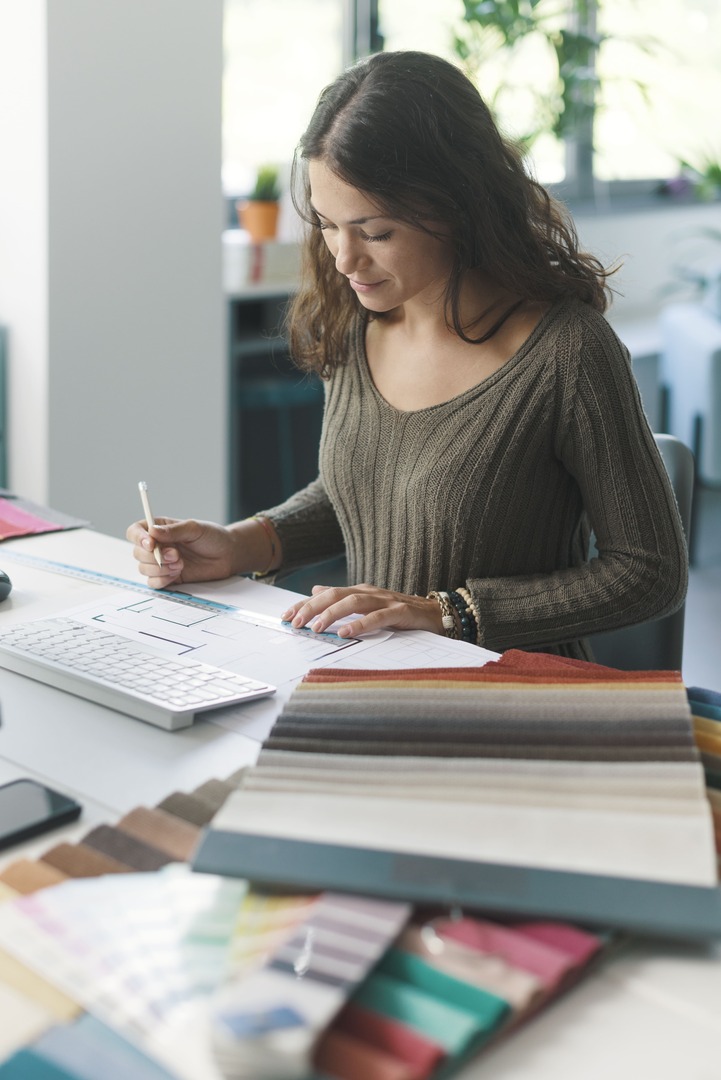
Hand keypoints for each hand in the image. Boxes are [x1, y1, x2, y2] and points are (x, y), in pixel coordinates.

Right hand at [126, 517, 241, 588]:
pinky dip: (162, 580)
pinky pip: (153, 583)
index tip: (151, 543)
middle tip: (176, 555)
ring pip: (144, 568)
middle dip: (155, 557)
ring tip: (181, 564)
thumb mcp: (194, 529)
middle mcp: (157, 546)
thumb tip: (152, 531)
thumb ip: (174, 531)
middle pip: (137, 553)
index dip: (138, 538)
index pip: (136, 531)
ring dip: (160, 569)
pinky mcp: (168, 577)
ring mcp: (161, 562)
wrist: (228, 556)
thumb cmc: (213, 537)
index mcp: (160, 529)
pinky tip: (177, 574)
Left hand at [280, 583, 444, 637]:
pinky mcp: (400, 612)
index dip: (304, 604)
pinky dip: (360, 625)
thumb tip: (316, 590)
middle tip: (295, 622)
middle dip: (312, 608)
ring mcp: (385, 601)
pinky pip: (377, 618)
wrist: (437, 613)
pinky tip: (345, 633)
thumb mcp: (368, 603)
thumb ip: (342, 598)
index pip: (326, 595)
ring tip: (316, 627)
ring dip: (332, 614)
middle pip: (335, 595)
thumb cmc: (401, 611)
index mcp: (360, 592)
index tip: (285, 616)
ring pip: (353, 602)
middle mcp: (370, 593)